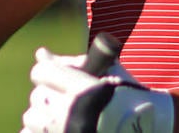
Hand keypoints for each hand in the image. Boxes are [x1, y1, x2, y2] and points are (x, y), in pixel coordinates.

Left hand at [21, 47, 173, 132]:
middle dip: (49, 94)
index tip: (54, 74)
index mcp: (83, 91)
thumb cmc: (129, 98)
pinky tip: (53, 128)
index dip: (48, 71)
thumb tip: (41, 53)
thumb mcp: (107, 73)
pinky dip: (38, 131)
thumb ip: (73, 62)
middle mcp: (71, 115)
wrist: (146, 130)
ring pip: (31, 118)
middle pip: (37, 96)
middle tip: (65, 98)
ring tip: (61, 116)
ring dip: (43, 115)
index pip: (42, 71)